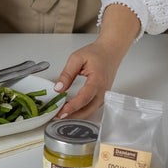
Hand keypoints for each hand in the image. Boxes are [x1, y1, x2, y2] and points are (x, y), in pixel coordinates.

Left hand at [54, 3, 139, 118]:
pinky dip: (81, 111)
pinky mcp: (102, 96)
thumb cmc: (97, 53)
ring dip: (76, 115)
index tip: (61, 111)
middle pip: (88, 109)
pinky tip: (70, 110)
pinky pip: (92, 107)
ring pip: (90, 111)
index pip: (84, 97)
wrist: (110, 51)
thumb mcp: (76, 58)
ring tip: (61, 114)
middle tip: (57, 116)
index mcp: (97, 80)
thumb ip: (66, 74)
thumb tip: (58, 88)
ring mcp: (104, 95)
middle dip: (72, 115)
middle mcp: (103, 90)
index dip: (72, 106)